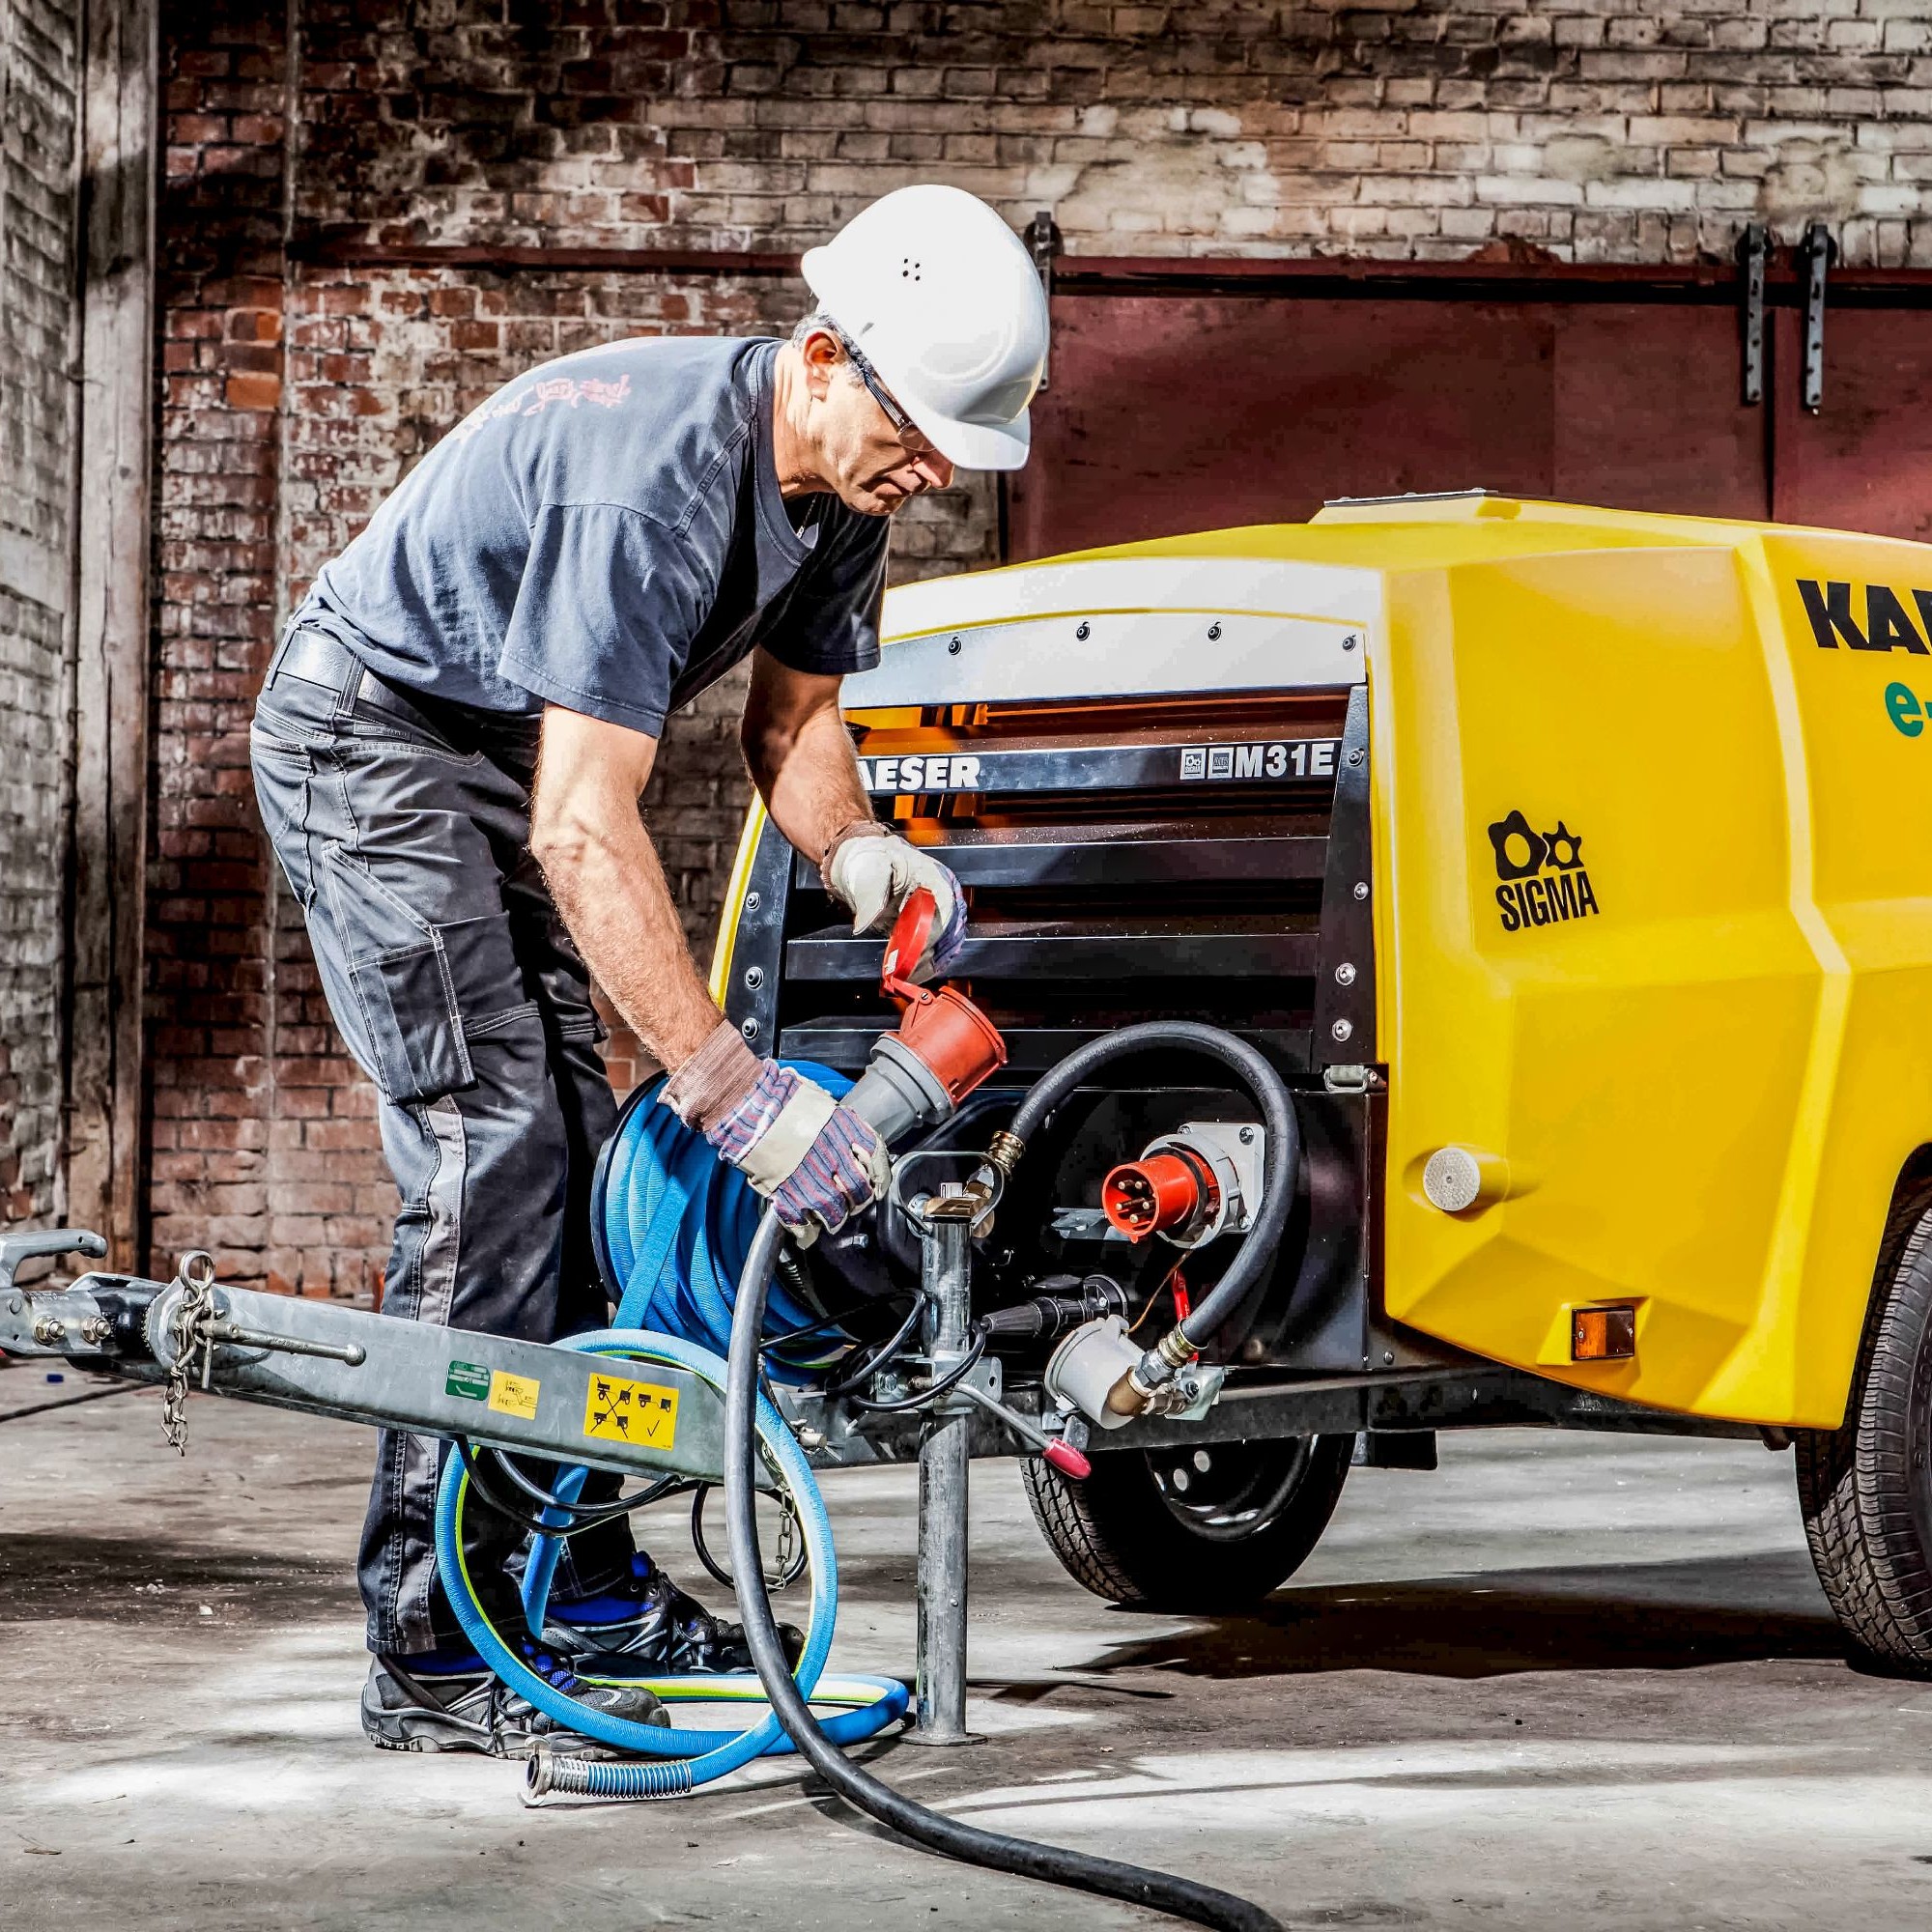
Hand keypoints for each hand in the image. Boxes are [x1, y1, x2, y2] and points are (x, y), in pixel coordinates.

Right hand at [700, 1059, 888, 1239]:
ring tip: (830, 1219)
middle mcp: (835, 1162)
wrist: (750, 1107)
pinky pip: (802, 1225)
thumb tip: (849, 1139)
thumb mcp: (825, 1104)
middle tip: (852, 1203)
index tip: (877, 1185)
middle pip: (860, 1195)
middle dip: (858, 1202)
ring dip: (834, 1219)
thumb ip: (842, 1126)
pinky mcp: (787, 1197)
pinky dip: (806, 1233)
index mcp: (848, 1135)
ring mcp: (812, 1183)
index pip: (878, 1165)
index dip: (879, 1179)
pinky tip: (806, 1231)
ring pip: (835, 1215)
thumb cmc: (782, 1099)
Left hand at [824, 825, 965, 979]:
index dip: (936, 928)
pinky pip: (937, 949)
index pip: (945, 905)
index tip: (921, 946)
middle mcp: (943, 895)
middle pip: (952, 928)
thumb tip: (865, 922)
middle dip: (935, 951)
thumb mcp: (869, 870)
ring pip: (948, 942)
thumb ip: (870, 896)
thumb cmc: (871, 860)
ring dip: (933, 961)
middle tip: (914, 967)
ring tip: (912, 975)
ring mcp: (939, 913)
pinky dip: (927, 963)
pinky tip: (914, 973)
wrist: (866, 863)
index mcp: (934, 876)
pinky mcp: (929, 928)